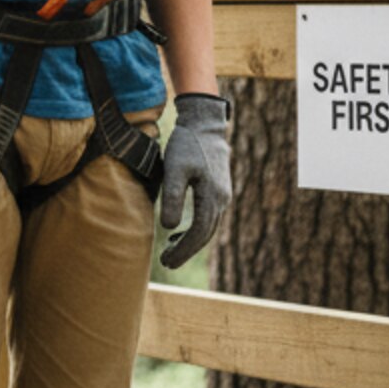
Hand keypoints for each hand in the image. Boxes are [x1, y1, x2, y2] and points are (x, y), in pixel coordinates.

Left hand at [158, 93, 231, 269]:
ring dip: (190, 241)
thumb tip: (170, 228)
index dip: (183, 249)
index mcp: (212, 196)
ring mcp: (222, 194)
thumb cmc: (186, 145)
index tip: (166, 261)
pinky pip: (208, 216)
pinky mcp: (218, 189)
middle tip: (166, 263)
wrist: (205, 125)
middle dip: (186, 250)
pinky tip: (178, 232)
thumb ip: (173, 197)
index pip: (199, 233)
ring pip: (208, 226)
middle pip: (206, 234)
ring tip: (169, 252)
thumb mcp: (174, 169)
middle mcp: (222, 199)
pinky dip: (195, 228)